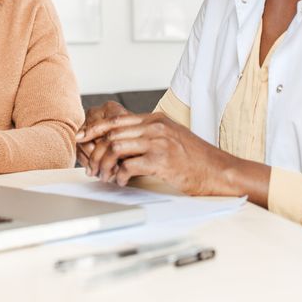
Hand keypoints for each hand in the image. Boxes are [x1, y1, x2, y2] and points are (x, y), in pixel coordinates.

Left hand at [75, 111, 235, 195]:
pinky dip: (119, 176)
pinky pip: (128, 165)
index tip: (82, 137)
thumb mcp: (172, 137)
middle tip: (89, 167)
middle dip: (96, 152)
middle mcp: (156, 126)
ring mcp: (159, 141)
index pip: (117, 119)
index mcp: (156, 119)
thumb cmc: (196, 159)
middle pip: (112, 133)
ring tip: (104, 177)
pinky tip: (121, 182)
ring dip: (105, 165)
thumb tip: (123, 144)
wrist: (219, 170)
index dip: (95, 128)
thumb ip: (150, 135)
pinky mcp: (161, 159)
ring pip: (116, 148)